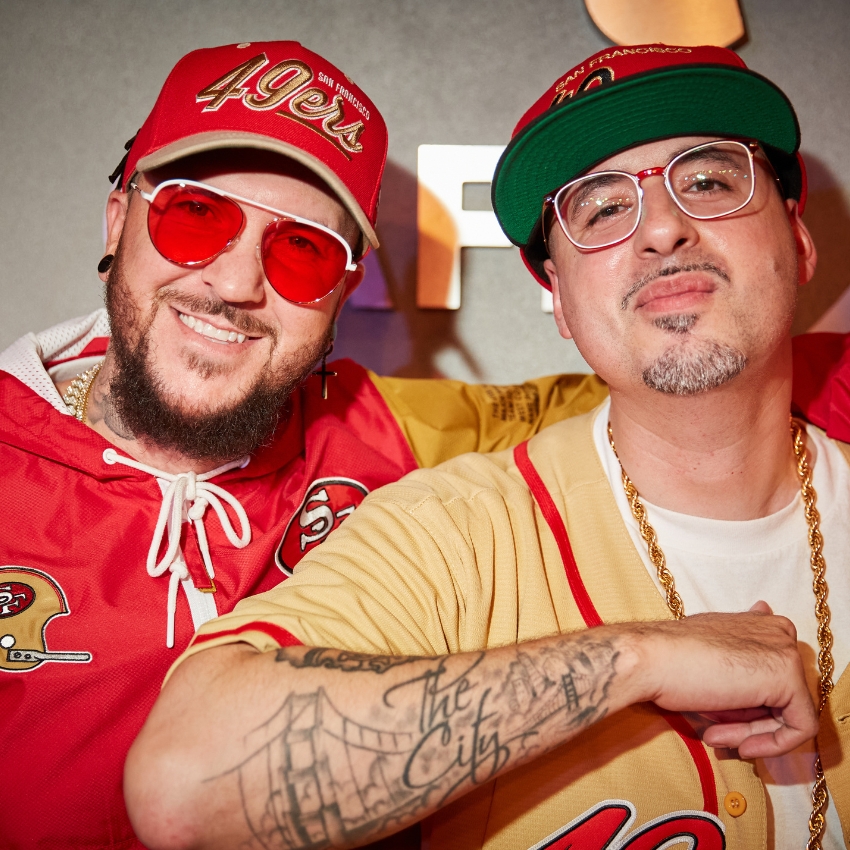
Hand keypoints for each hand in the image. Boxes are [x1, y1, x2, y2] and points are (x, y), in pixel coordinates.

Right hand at [629, 607, 817, 757]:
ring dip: (751, 734)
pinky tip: (740, 744)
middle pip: (780, 695)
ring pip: (788, 713)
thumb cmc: (670, 659)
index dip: (747, 705)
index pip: (771, 677)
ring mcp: (785, 652)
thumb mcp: (710, 658)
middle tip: (716, 732)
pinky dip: (772, 744)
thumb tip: (751, 669)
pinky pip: (800, 726)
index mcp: (760, 623)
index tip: (720, 718)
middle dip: (748, 721)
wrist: (650, 659)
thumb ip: (739, 661)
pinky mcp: (788, 677)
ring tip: (717, 738)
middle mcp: (777, 631)